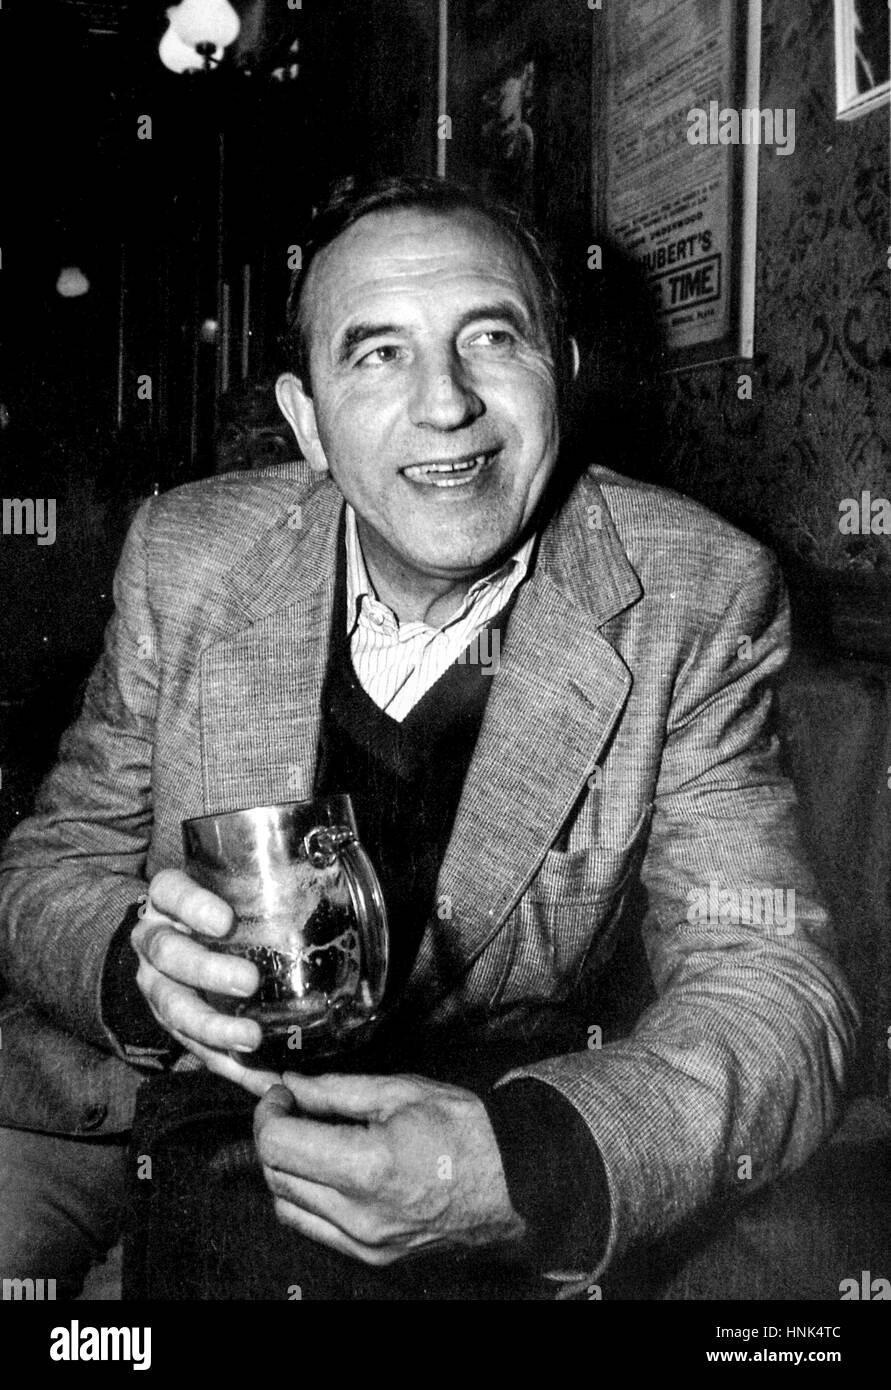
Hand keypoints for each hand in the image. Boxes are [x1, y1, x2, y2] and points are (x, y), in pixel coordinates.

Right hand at [131, 867, 279, 1096]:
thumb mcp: (231, 890)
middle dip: (208, 971)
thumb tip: (330, 892)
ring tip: (251, 1038)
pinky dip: (226, 1064)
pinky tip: (258, 1077)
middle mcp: (154, 939)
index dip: (193, 906)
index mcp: (168, 899)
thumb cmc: (222, 907)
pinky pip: (193, 1046)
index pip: (170, 892)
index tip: (225, 922)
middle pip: (168, 953)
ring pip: (171, 1006)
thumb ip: (261, 891)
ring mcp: (155, 983)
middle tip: (248, 982)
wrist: (178, 936)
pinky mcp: (168, 1022)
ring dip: (214, 1027)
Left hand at [253, 1072, 526, 1265]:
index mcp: (368, 1166)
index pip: (278, 1145)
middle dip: (274, 1135)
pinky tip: (329, 1172)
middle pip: (276, 1175)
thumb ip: (337, 1090)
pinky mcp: (373, 1257)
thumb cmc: (467, 1130)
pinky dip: (307, 1199)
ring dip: (286, 1170)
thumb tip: (291, 1085)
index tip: (280, 1093)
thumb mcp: (402, 1091)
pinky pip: (315, 1230)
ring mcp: (366, 1243)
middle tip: (293, 1108)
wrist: (515, 1182)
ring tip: (311, 1140)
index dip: (268, 1112)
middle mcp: (360, 1215)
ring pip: (287, 1207)